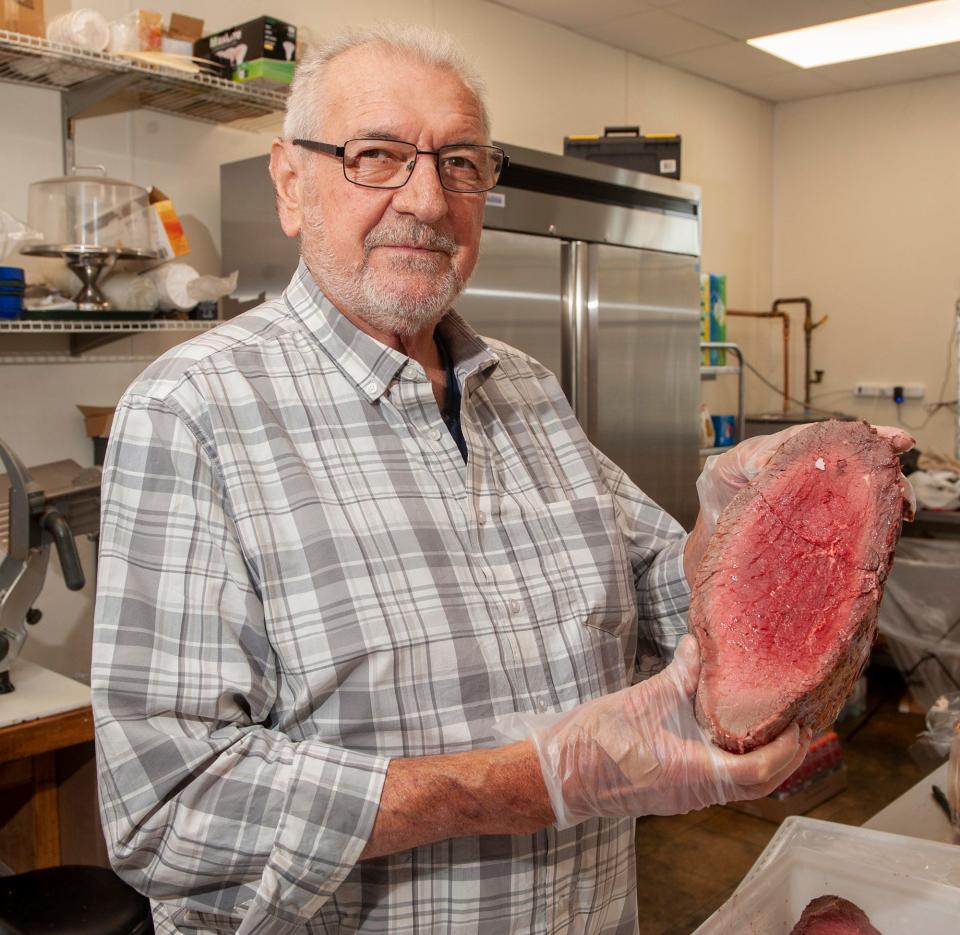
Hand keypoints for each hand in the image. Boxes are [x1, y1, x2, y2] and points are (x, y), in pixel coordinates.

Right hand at [513, 636, 809, 827]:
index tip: (800, 721)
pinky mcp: (673, 792)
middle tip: (799, 722)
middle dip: (785, 756)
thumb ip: (679, 675)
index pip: (759, 771)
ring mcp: (684, 797)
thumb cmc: (594, 745)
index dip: (787, 748)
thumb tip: (699, 643)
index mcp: (693, 772)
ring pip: (741, 785)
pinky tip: (731, 733)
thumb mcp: (640, 700)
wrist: (558, 776)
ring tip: (773, 724)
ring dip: (764, 760)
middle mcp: (696, 792)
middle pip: (759, 785)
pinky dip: (737, 761)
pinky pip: (719, 781)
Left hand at [696, 423, 915, 538]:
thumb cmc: (720, 492)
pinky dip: (867, 530)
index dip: (865, 437)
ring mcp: (816, 504)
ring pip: (857, 497)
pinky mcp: (817, 532)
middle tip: (904, 478)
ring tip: (900, 508)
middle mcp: (809, 476)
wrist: (711, 534)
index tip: (893, 438)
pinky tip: (879, 534)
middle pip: (854, 467)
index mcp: (791, 453)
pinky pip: (847, 528)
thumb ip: (749, 457)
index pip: (832, 439)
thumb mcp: (725, 467)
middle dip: (885, 469)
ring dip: (883, 500)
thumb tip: (770, 460)